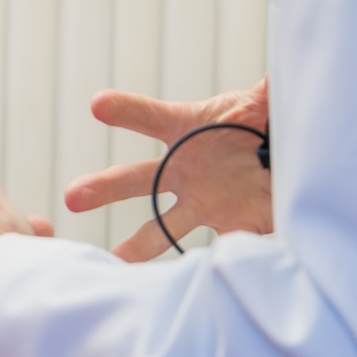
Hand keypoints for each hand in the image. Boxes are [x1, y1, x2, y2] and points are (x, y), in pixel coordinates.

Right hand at [64, 80, 271, 260]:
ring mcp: (200, 200)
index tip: (99, 105)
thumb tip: (276, 74)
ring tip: (115, 260)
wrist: (282, 162)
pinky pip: (215, 246)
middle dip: (104, 187)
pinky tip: (187, 282)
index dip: (125, 110)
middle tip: (73, 197)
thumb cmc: (261, 124)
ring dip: (139, 243)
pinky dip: (205, 264)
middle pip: (135, 178)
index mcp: (187, 128)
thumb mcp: (266, 102)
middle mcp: (183, 167)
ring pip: (162, 224)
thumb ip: (269, 90)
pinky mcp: (227, 224)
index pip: (148, 116)